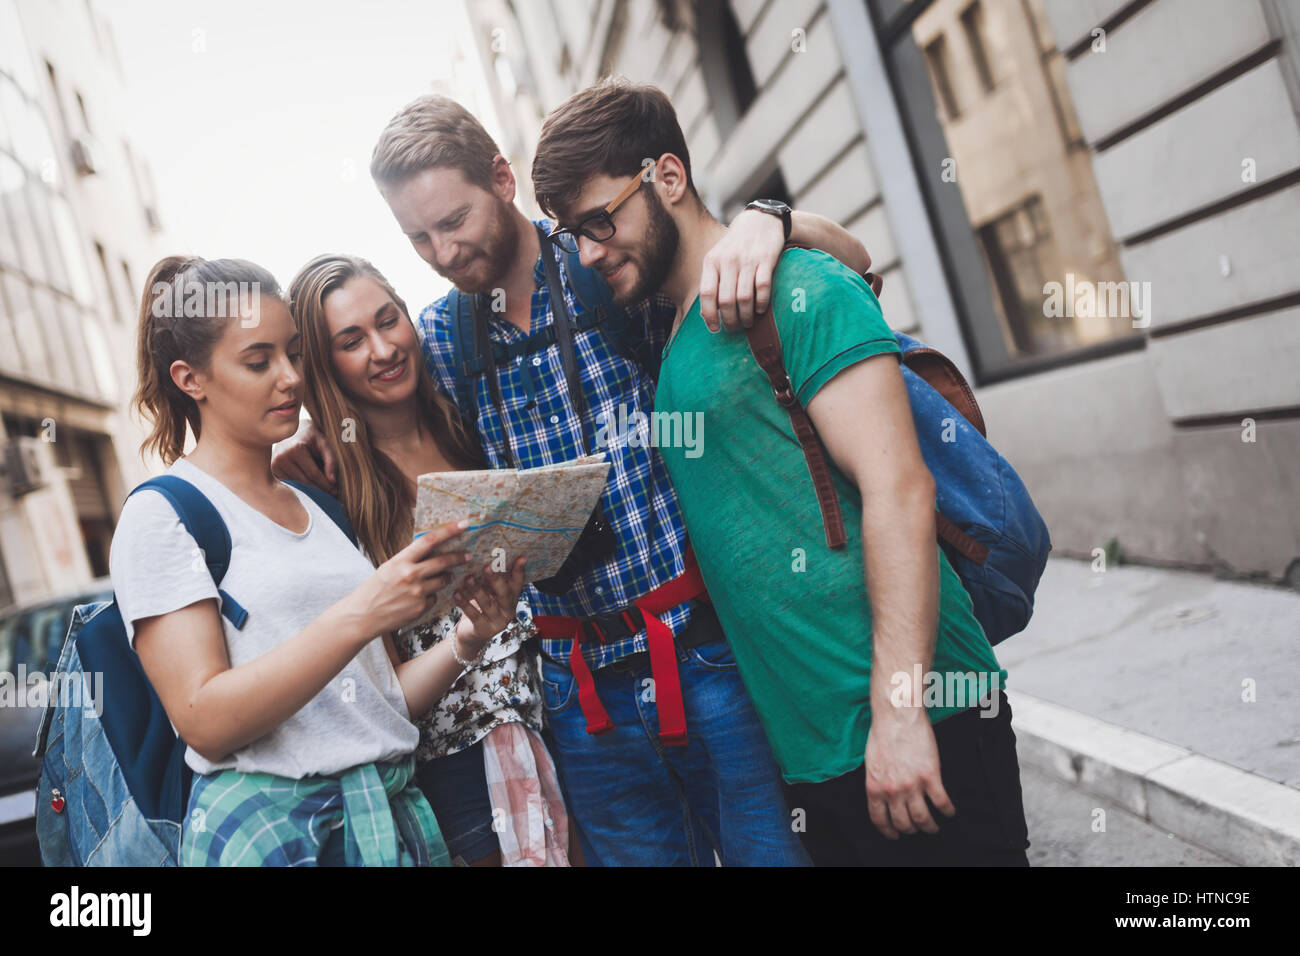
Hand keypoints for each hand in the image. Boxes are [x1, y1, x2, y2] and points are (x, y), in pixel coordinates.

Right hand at [271, 422, 336, 492]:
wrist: (291, 430)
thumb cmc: (310, 437)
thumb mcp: (323, 444)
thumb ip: (331, 461)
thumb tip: (332, 481)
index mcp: (296, 449)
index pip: (313, 474)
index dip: (325, 485)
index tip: (335, 492)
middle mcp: (282, 457)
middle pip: (304, 482)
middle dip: (319, 491)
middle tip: (331, 497)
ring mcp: (274, 464)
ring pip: (296, 485)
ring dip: (310, 492)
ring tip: (322, 495)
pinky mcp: (272, 470)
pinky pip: (289, 484)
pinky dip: (300, 488)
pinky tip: (309, 491)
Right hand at [351, 520, 469, 634]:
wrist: (363, 615)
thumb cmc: (375, 589)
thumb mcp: (389, 567)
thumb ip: (409, 559)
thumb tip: (432, 550)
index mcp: (401, 560)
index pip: (429, 540)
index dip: (449, 531)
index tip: (463, 524)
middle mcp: (410, 574)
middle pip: (443, 562)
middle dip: (459, 557)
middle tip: (469, 555)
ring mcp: (417, 592)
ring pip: (443, 580)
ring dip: (446, 577)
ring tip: (440, 578)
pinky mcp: (421, 607)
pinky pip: (435, 597)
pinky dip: (431, 596)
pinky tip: (418, 598)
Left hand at [453, 556, 527, 653]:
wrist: (471, 635)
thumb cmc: (480, 608)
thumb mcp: (488, 594)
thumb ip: (490, 581)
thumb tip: (487, 558)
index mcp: (512, 599)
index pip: (518, 584)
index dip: (519, 571)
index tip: (521, 557)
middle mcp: (508, 611)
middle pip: (505, 594)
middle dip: (496, 580)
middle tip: (487, 567)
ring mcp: (497, 622)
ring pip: (488, 604)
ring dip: (477, 590)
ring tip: (468, 578)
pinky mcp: (483, 630)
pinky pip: (474, 615)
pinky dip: (464, 603)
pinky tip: (457, 593)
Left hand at [699, 208, 784, 332]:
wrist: (760, 220)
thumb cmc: (735, 246)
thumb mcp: (717, 258)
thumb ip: (711, 282)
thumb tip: (706, 314)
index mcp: (712, 261)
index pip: (707, 294)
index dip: (709, 315)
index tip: (714, 329)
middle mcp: (728, 260)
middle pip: (726, 300)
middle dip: (730, 320)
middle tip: (734, 328)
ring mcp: (748, 260)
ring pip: (744, 297)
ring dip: (746, 316)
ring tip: (747, 323)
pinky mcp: (766, 259)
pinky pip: (762, 287)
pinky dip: (762, 302)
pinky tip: (761, 309)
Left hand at [864, 707, 955, 838]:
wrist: (897, 716)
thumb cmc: (883, 733)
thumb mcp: (871, 762)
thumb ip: (877, 781)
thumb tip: (883, 795)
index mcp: (874, 787)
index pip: (880, 819)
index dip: (888, 831)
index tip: (895, 834)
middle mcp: (892, 790)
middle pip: (903, 822)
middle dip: (911, 829)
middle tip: (917, 828)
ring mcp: (912, 785)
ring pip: (923, 818)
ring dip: (930, 826)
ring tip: (933, 827)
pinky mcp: (930, 776)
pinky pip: (941, 802)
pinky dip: (947, 811)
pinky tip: (949, 811)